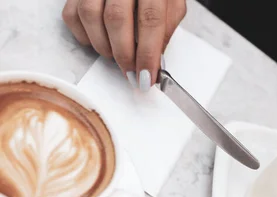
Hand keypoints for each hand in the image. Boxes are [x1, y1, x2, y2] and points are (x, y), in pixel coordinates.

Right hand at [62, 0, 186, 90]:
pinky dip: (85, 36)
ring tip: (116, 54)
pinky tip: (100, 39)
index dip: (148, 53)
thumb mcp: (171, 4)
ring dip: (103, 46)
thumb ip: (166, 29)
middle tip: (131, 73)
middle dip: (124, 54)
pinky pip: (72, 15)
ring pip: (90, 15)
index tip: (147, 77)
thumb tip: (155, 61)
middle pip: (117, 18)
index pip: (150, 19)